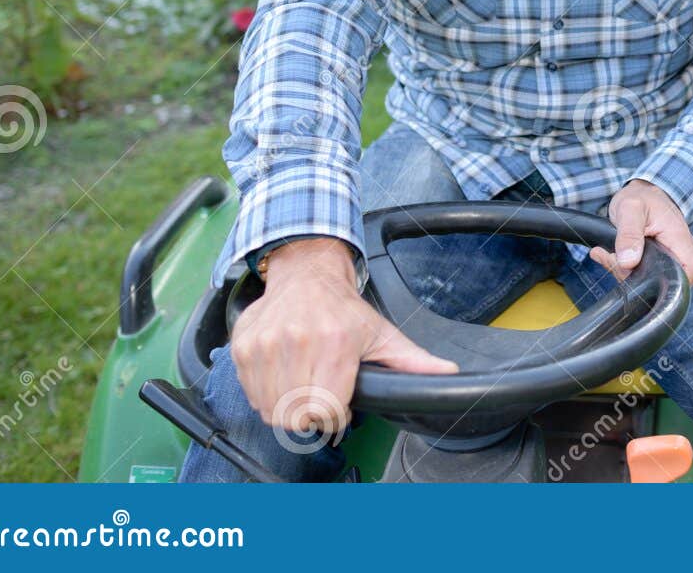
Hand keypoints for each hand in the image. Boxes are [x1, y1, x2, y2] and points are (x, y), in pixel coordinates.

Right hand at [230, 237, 458, 437]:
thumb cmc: (343, 310)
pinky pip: (251, 396)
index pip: (326, 411)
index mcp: (335, 343)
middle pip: (296, 416)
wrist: (305, 274)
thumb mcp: (382, 333)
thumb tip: (449, 373)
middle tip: (321, 395)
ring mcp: (265, 346)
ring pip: (271, 411)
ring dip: (288, 408)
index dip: (336, 415)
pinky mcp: (243, 349)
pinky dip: (267, 396)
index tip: (340, 403)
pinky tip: (284, 378)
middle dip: (312, 414)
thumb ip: (413, 361)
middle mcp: (297, 343)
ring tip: (303, 385)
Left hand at [590, 179, 692, 285]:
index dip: (673, 284)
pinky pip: (644, 271)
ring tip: (606, 253)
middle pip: (667, 280)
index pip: (692, 273)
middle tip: (611, 258)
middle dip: (634, 276)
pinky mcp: (660, 258)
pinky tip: (609, 254)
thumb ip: (629, 234)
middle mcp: (681, 249)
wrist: (642, 191)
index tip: (640, 277)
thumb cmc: (641, 197)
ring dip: (624, 271)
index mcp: (679, 238)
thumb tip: (628, 262)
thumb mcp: (630, 209)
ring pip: (652, 278)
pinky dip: (624, 267)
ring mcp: (671, 254)